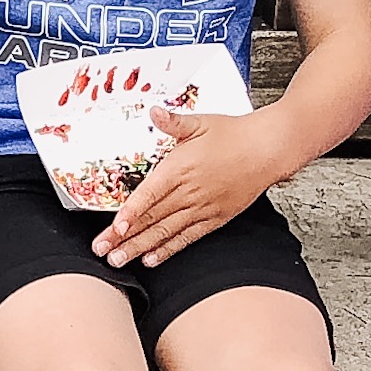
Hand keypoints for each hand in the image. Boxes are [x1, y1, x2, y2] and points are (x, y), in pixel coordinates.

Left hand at [97, 108, 287, 268]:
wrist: (268, 149)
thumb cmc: (234, 135)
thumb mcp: (200, 122)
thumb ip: (172, 122)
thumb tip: (154, 111)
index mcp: (179, 169)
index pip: (149, 195)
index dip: (131, 213)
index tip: (115, 228)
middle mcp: (188, 192)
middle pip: (151, 218)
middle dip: (124, 237)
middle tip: (102, 251)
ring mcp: (202, 208)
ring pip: (165, 232)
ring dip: (140, 247)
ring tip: (119, 259)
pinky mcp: (215, 217)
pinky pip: (188, 237)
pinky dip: (169, 249)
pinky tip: (152, 259)